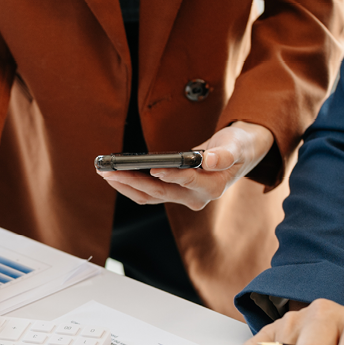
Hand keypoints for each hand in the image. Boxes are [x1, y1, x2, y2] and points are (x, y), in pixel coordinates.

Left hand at [97, 121, 274, 210]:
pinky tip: (115, 175)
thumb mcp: (237, 146)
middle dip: (133, 181)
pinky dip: (131, 185)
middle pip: (160, 192)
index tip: (153, 168)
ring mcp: (182, 198)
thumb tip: (210, 161)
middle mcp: (195, 197)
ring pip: (149, 196)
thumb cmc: (237, 147)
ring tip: (106, 172)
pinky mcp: (173, 193)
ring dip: (126, 185)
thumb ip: (225, 154)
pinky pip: (148, 194)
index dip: (170, 175)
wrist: (237, 154)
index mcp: (213, 187)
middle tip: (111, 171)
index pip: (187, 181)